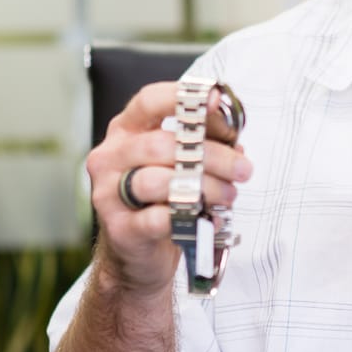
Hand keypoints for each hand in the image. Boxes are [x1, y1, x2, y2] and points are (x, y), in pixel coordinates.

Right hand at [87, 81, 252, 293]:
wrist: (139, 254)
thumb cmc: (162, 201)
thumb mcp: (182, 165)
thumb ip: (205, 147)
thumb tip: (235, 143)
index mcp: (127, 132)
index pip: (149, 102)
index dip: (182, 98)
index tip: (217, 100)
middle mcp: (111, 157)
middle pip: (162, 144)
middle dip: (212, 155)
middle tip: (242, 169)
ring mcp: (109, 193)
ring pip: (158, 181)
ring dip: (204, 187)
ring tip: (229, 196)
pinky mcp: (119, 229)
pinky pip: (157, 219)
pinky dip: (189, 218)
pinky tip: (209, 220)